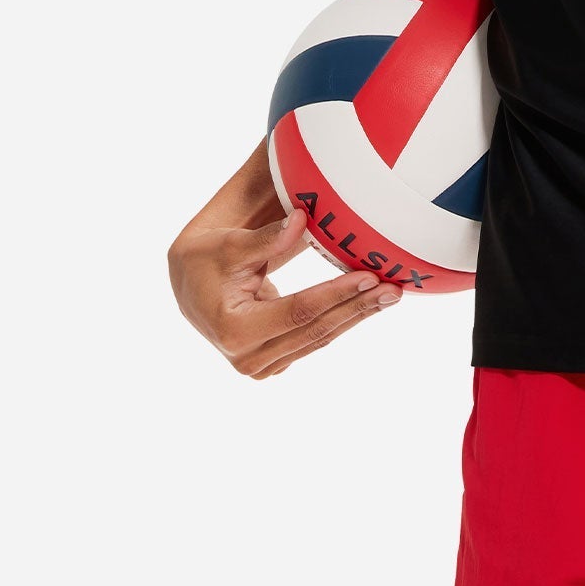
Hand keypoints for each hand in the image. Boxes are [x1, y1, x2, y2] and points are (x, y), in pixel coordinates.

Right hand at [169, 205, 403, 377]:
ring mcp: (259, 366)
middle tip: (394, 288)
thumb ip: (267, 238)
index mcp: (232, 330)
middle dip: (357, 307)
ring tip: (390, 295)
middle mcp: (246, 357)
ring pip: (318, 339)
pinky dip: (340, 321)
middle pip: (314, 331)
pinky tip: (367, 304)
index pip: (297, 313)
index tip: (369, 276)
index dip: (335, 294)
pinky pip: (312, 341)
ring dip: (355, 316)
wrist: (191, 285)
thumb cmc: (209, 258)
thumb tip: (302, 219)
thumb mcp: (231, 244)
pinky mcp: (271, 363)